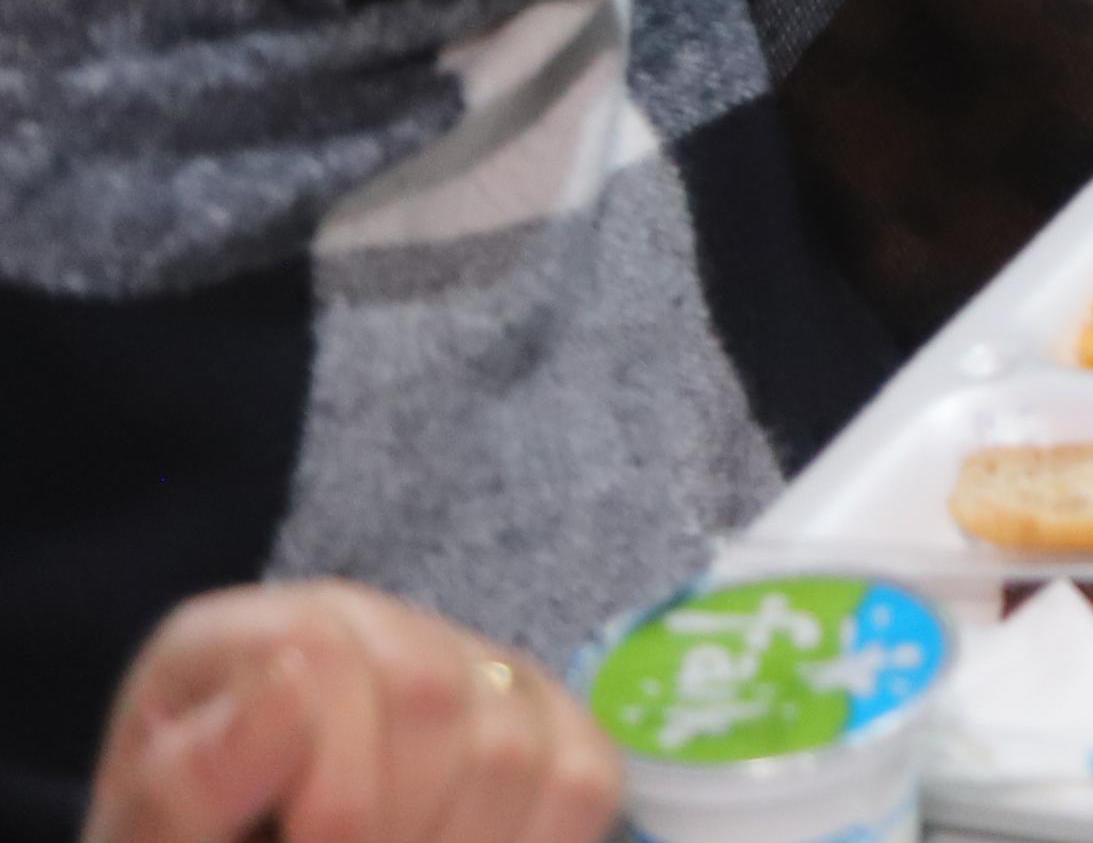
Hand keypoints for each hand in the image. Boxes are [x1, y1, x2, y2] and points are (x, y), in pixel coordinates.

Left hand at [85, 585, 616, 842]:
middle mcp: (369, 625)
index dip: (330, 782)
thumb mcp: (154, 837)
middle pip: (432, 692)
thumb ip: (188, 779)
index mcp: (249, 637)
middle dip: (394, 825)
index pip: (324, 654)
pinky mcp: (543, 726)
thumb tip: (293, 681)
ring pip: (514, 742)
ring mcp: (465, 668)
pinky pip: (583, 776)